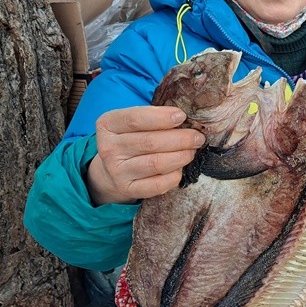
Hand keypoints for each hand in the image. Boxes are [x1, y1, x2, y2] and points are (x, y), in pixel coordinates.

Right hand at [87, 106, 205, 205]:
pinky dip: (174, 176)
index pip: (135, 119)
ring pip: (156, 163)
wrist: (112, 169)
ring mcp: (117, 171)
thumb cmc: (131, 138)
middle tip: (197, 137)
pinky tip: (180, 168)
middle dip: (180, 139)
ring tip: (192, 151)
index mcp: (108, 125)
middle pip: (150, 142)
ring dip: (180, 156)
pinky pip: (157, 185)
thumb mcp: (133, 123)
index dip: (161, 118)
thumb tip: (185, 119)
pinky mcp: (128, 189)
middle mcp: (108, 148)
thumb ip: (154, 117)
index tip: (182, 116)